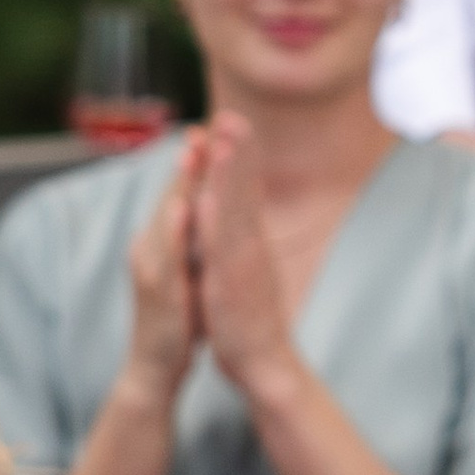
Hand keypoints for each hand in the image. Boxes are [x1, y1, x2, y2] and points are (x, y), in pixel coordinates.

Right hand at [121, 134, 201, 404]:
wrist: (156, 369)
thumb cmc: (179, 316)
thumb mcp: (190, 268)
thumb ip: (196, 236)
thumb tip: (211, 203)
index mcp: (163, 242)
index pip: (182, 193)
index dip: (197, 161)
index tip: (214, 125)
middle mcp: (151, 250)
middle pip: (171, 197)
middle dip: (188, 162)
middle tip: (202, 126)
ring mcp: (152, 272)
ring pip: (166, 221)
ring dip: (179, 186)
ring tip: (192, 154)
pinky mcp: (160, 296)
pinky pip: (168, 259)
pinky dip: (175, 233)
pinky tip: (184, 210)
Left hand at [188, 114, 296, 392]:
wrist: (264, 361)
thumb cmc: (248, 317)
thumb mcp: (243, 269)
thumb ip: (240, 240)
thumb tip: (234, 214)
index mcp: (248, 239)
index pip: (243, 188)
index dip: (238, 154)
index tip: (231, 120)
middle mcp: (250, 243)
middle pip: (245, 187)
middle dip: (238, 149)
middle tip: (233, 113)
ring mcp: (243, 261)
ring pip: (236, 207)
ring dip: (231, 172)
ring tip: (227, 139)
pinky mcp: (232, 282)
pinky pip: (223, 246)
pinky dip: (217, 218)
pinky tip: (211, 196)